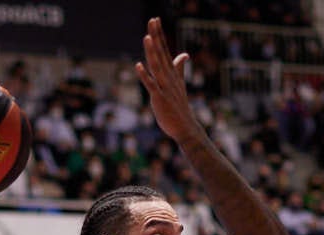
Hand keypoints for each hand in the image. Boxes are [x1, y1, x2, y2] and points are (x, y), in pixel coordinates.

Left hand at [135, 18, 199, 143]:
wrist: (185, 127)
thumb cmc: (179, 106)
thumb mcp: (179, 83)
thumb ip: (179, 67)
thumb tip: (184, 54)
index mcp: (172, 73)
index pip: (165, 49)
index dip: (159, 35)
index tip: (155, 19)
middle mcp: (169, 77)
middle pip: (161, 53)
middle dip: (156, 36)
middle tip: (152, 20)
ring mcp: (165, 87)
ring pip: (157, 66)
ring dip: (151, 52)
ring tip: (146, 37)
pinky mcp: (160, 98)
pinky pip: (151, 85)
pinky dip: (145, 75)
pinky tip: (138, 65)